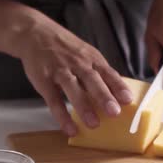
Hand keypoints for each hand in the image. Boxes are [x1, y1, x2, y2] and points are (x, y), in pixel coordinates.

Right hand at [18, 15, 132, 136]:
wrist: (35, 33)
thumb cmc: (65, 48)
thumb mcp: (85, 54)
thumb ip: (99, 72)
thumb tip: (117, 94)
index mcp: (90, 58)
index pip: (107, 72)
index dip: (118, 86)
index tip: (128, 100)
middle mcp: (77, 63)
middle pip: (92, 79)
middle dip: (104, 96)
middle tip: (114, 112)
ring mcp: (59, 71)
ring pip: (72, 88)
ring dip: (83, 106)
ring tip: (93, 124)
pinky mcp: (43, 80)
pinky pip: (53, 99)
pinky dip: (62, 115)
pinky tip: (69, 128)